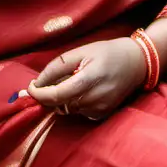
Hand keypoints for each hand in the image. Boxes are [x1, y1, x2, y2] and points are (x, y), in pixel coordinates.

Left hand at [27, 38, 148, 119]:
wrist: (136, 64)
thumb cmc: (107, 53)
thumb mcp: (81, 51)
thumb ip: (57, 67)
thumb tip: (36, 83)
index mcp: (90, 78)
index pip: (58, 94)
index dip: (39, 94)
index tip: (29, 88)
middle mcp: (96, 97)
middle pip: (59, 104)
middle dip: (48, 95)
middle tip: (47, 82)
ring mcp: (100, 109)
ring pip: (66, 109)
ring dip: (61, 98)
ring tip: (73, 81)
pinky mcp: (101, 115)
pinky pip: (77, 112)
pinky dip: (73, 102)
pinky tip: (82, 90)